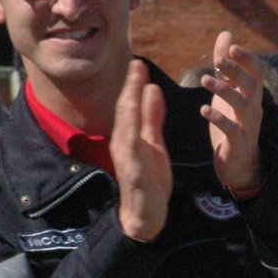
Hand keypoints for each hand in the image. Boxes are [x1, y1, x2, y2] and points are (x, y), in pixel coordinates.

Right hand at [111, 60, 170, 242]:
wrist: (147, 215)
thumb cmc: (149, 179)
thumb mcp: (154, 142)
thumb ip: (152, 117)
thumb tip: (151, 88)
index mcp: (130, 135)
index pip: (130, 105)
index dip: (134, 84)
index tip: (139, 63)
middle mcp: (123, 142)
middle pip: (125, 110)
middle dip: (130, 87)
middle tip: (136, 63)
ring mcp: (125, 156)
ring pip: (125, 124)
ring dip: (129, 102)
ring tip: (135, 83)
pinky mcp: (132, 171)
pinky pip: (131, 147)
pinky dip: (131, 130)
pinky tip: (133, 117)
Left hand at [200, 33, 264, 196]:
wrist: (240, 165)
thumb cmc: (234, 123)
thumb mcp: (229, 92)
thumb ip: (226, 65)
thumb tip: (226, 34)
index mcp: (252, 95)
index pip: (257, 72)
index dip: (247, 59)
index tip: (232, 47)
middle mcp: (254, 108)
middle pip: (251, 85)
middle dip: (236, 71)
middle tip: (218, 59)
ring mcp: (248, 126)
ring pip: (242, 105)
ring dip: (224, 90)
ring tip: (205, 79)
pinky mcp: (238, 143)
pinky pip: (231, 129)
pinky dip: (218, 118)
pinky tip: (204, 110)